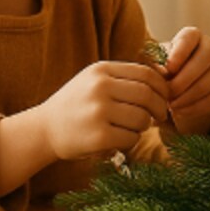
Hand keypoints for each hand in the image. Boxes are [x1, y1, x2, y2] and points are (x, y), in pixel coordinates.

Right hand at [38, 60, 170, 159]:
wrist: (44, 129)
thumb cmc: (77, 105)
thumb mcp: (95, 80)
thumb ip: (124, 77)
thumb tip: (165, 78)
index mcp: (101, 70)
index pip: (146, 74)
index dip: (162, 87)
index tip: (164, 97)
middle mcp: (99, 87)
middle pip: (147, 95)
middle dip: (160, 108)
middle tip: (160, 116)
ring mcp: (98, 111)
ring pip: (142, 118)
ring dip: (144, 126)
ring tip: (134, 128)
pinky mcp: (98, 136)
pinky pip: (131, 138)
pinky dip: (132, 140)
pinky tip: (122, 139)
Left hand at [155, 27, 209, 135]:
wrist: (180, 88)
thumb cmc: (165, 70)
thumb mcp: (157, 64)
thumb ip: (156, 65)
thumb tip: (160, 72)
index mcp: (193, 37)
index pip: (190, 37)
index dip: (181, 52)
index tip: (169, 69)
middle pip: (205, 57)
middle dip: (185, 78)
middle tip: (168, 92)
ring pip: (209, 81)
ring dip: (188, 96)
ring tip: (171, 104)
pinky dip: (194, 107)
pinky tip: (180, 111)